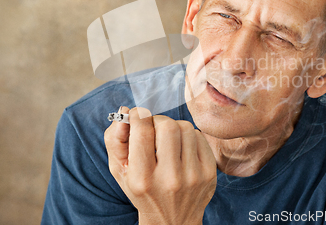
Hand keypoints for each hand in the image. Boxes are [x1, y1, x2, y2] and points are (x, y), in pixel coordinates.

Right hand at [104, 107, 216, 224]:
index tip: (137, 117)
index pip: (143, 131)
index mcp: (142, 179)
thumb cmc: (141, 190)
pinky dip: (188, 136)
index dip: (139, 116)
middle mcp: (169, 178)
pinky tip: (181, 149)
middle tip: (153, 129)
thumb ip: (115, 140)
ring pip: (185, 127)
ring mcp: (193, 176)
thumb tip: (126, 111)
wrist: (172, 220)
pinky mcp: (210, 173)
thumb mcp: (120, 170)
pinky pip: (199, 136)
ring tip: (168, 141)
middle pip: (167, 126)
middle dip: (157, 121)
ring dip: (174, 127)